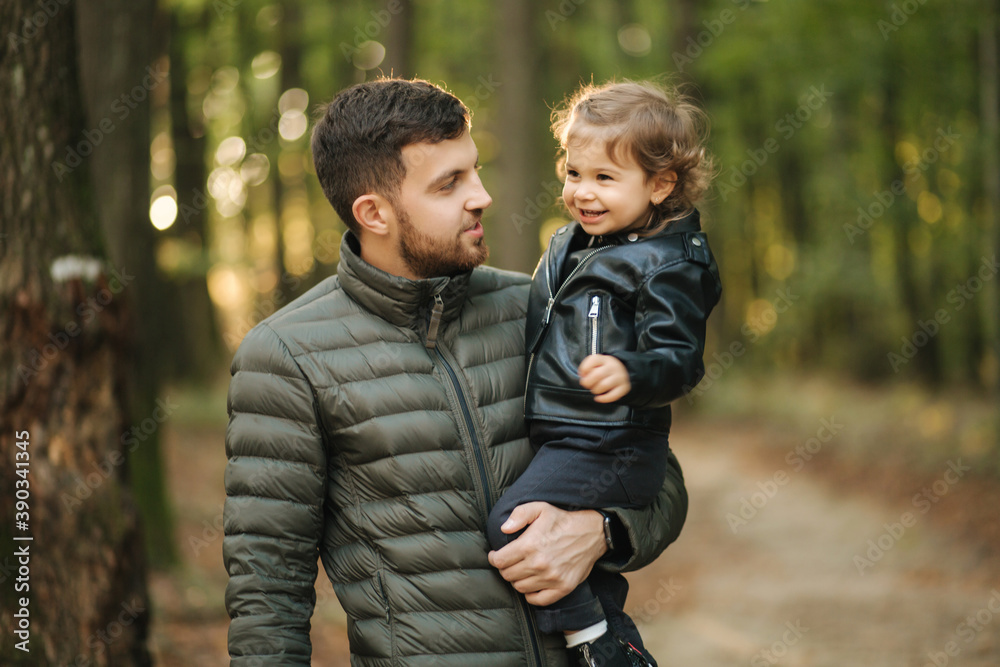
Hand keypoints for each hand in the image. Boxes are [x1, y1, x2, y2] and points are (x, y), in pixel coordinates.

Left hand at [487, 502, 605, 605]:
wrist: (591, 533)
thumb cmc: (562, 521)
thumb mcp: (540, 508)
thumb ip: (519, 515)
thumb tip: (504, 529)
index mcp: (530, 545)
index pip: (500, 561)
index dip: (494, 558)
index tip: (496, 555)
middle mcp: (539, 564)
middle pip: (508, 575)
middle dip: (505, 568)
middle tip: (510, 562)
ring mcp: (552, 578)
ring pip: (520, 587)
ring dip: (517, 580)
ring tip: (522, 570)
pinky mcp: (563, 588)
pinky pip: (538, 600)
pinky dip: (531, 594)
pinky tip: (532, 583)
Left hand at [578, 354, 630, 402]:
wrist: (621, 372)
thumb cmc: (604, 369)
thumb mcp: (596, 364)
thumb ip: (587, 367)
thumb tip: (583, 376)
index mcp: (605, 359)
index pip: (593, 360)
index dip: (584, 368)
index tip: (583, 374)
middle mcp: (614, 366)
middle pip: (597, 375)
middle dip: (588, 382)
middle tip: (587, 385)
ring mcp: (620, 377)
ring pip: (603, 385)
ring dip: (595, 390)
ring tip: (595, 390)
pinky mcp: (625, 387)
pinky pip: (612, 395)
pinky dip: (603, 399)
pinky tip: (598, 398)